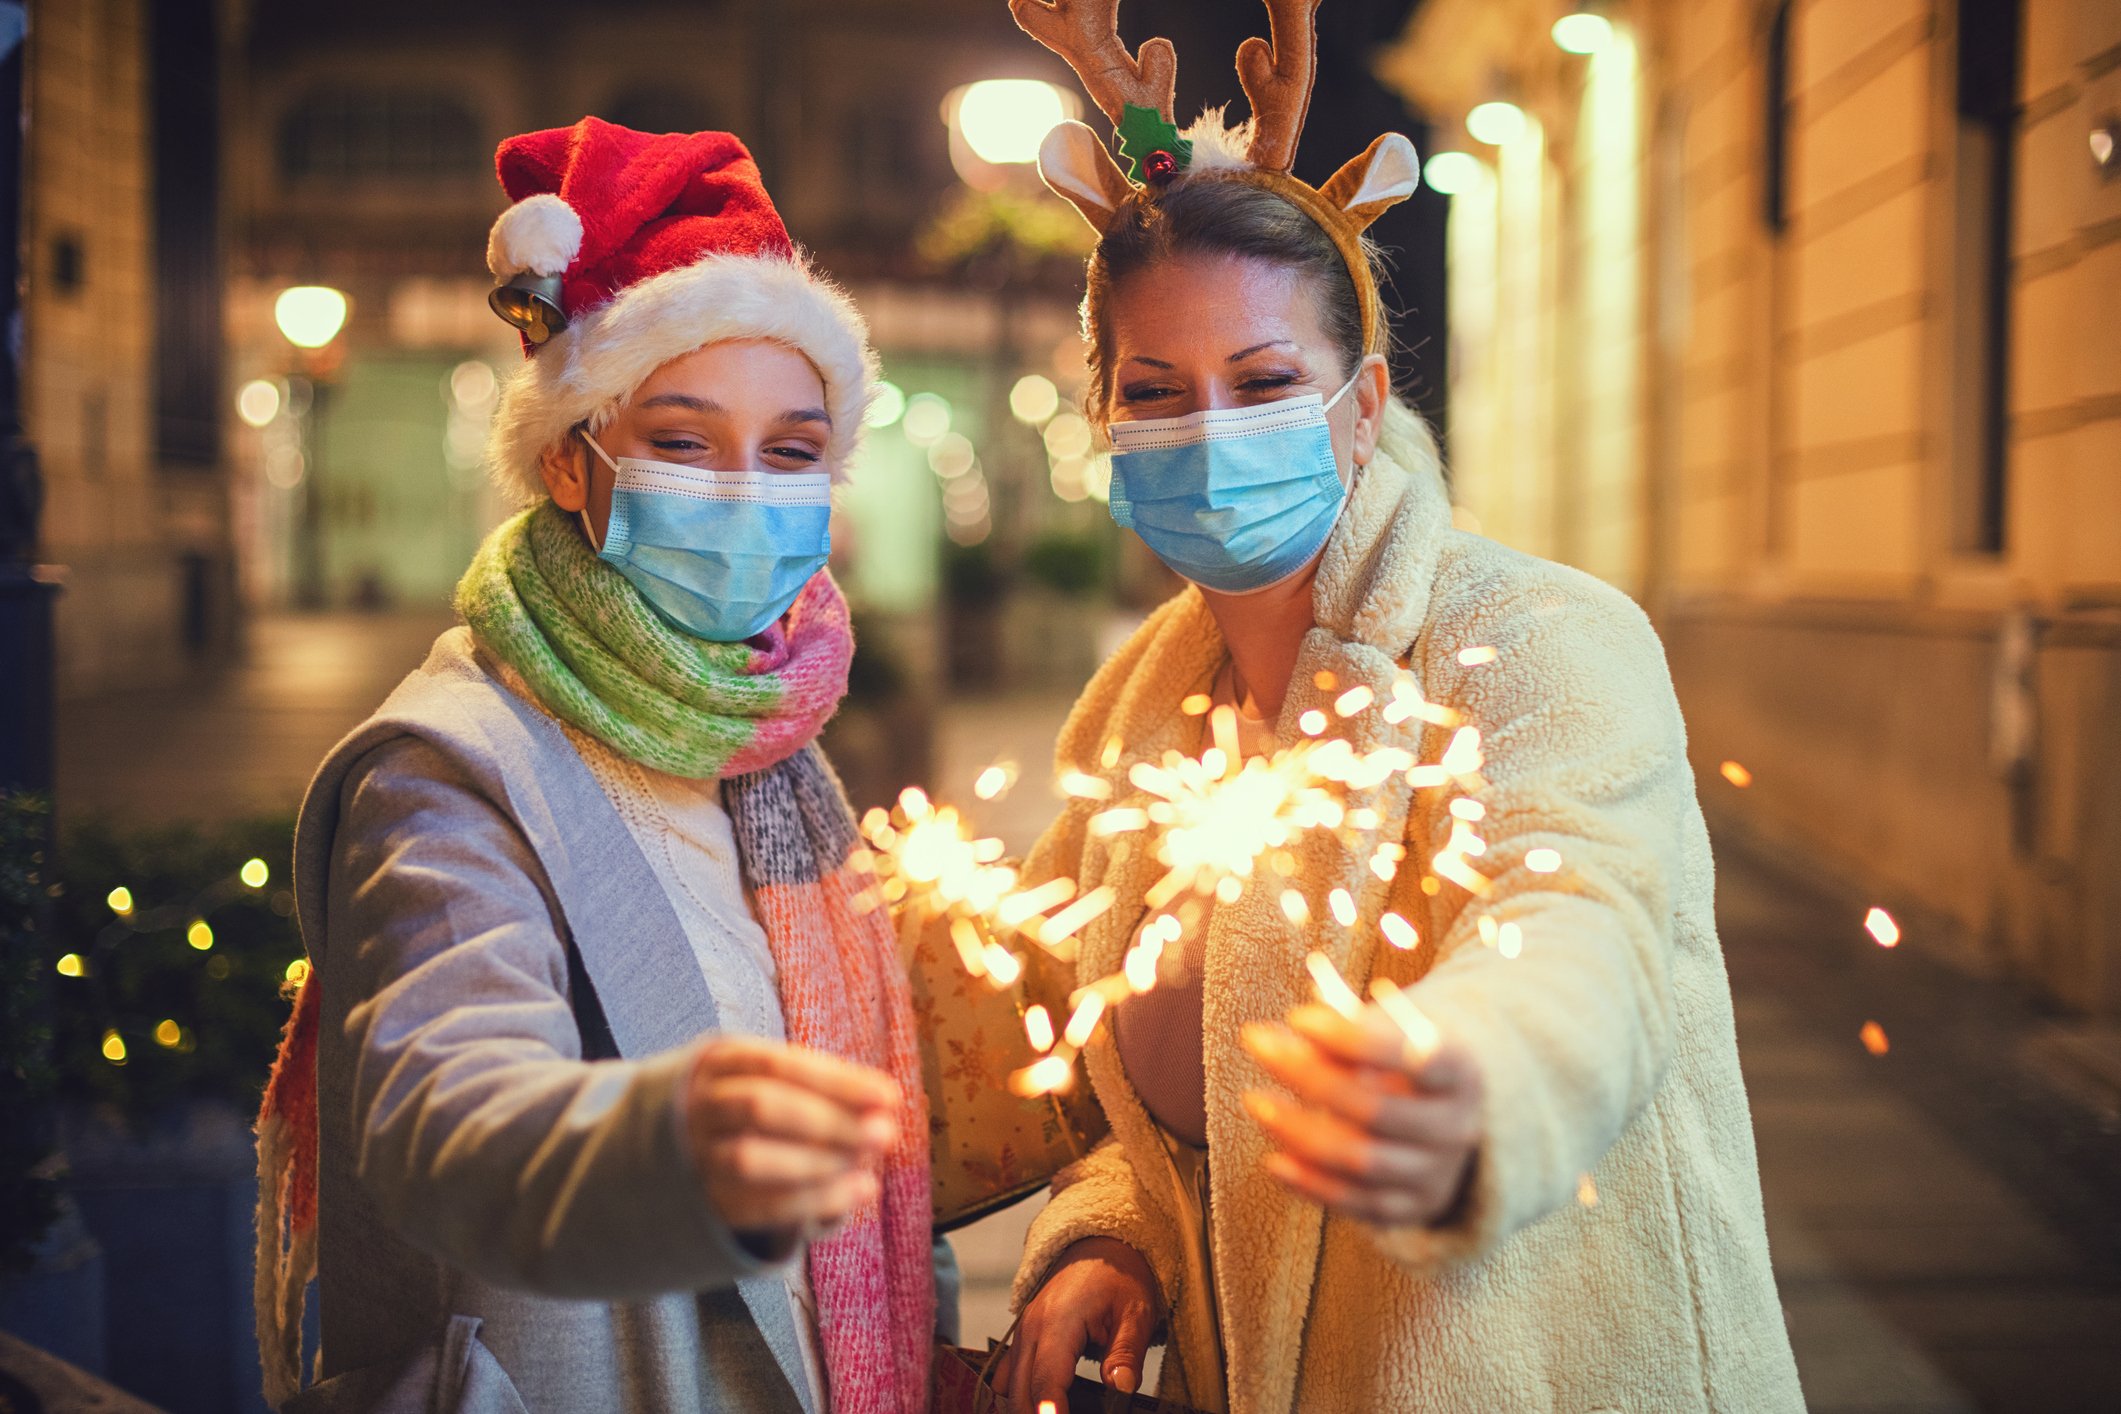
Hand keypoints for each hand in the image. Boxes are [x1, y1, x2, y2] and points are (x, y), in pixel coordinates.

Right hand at [684, 1035, 901, 1255]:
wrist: (680, 1148)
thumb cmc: (753, 1103)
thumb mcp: (776, 1079)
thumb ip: (825, 1086)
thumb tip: (886, 1101)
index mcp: (719, 1061)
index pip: (778, 1065)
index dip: (837, 1081)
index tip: (890, 1096)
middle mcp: (700, 1105)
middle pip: (761, 1107)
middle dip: (829, 1121)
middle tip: (884, 1134)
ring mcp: (695, 1155)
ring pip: (750, 1158)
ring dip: (818, 1162)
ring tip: (867, 1165)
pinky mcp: (705, 1202)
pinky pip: (755, 1206)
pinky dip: (813, 1200)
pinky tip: (858, 1191)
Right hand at [995, 1236, 1162, 1412]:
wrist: (1100, 1247)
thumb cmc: (1120, 1278)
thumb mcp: (1136, 1313)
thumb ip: (1126, 1352)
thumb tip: (1120, 1386)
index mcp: (1059, 1321)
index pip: (1046, 1378)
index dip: (1048, 1411)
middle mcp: (1031, 1328)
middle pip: (1020, 1390)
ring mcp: (1022, 1332)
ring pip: (1008, 1386)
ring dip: (1023, 1408)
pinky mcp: (1022, 1337)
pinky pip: (1008, 1375)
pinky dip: (1017, 1396)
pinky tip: (1038, 1408)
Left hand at [1241, 1003, 1481, 1226]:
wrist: (1445, 1124)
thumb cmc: (1403, 1063)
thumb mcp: (1390, 1034)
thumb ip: (1344, 1028)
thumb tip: (1279, 1032)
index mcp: (1461, 1073)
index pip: (1412, 1057)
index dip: (1351, 1038)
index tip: (1296, 1016)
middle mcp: (1456, 1128)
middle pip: (1376, 1110)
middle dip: (1309, 1077)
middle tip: (1257, 1045)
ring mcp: (1436, 1175)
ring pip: (1361, 1160)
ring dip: (1299, 1132)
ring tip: (1254, 1101)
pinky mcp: (1410, 1209)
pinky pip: (1354, 1203)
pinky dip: (1310, 1184)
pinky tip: (1273, 1160)